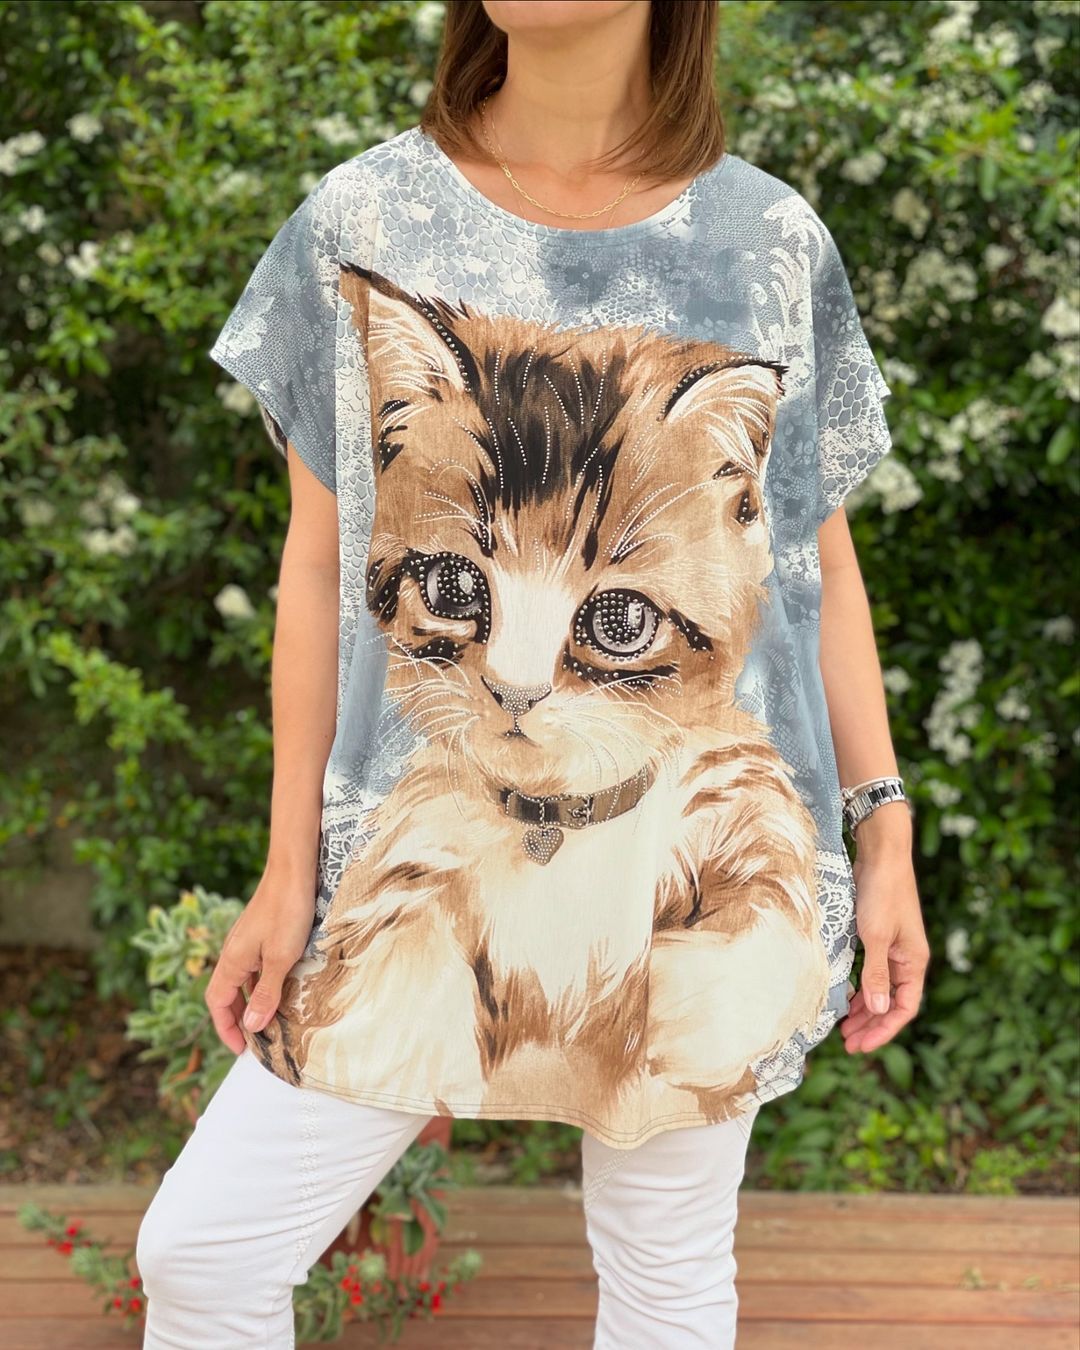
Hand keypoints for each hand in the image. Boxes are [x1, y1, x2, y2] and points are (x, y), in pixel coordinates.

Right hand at [205, 867, 316, 1053]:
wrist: (294, 870)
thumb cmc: (287, 911)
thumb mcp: (281, 959)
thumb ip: (266, 993)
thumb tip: (251, 1026)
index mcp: (231, 960)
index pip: (217, 1003)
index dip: (225, 1028)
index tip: (241, 1049)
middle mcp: (234, 952)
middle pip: (227, 993)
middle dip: (237, 1019)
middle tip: (256, 1041)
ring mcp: (248, 941)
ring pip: (243, 980)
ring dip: (252, 1002)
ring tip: (271, 1021)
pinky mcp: (262, 933)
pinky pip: (256, 966)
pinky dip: (263, 983)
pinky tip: (282, 987)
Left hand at [839, 848, 929, 1054]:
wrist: (882, 854)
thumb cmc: (882, 892)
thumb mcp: (876, 936)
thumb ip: (876, 973)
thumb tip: (876, 1008)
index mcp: (914, 962)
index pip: (904, 1008)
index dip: (883, 1030)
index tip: (860, 1045)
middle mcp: (907, 959)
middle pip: (892, 1003)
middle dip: (871, 1025)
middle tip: (847, 1043)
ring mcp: (894, 948)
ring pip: (881, 989)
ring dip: (865, 1009)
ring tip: (843, 1026)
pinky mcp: (879, 937)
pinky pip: (872, 972)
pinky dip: (861, 987)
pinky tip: (847, 995)